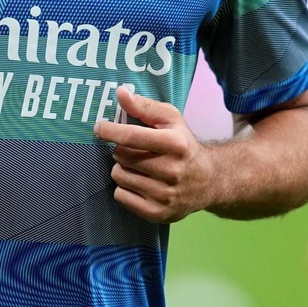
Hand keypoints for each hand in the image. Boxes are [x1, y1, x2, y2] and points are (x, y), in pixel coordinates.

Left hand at [94, 86, 215, 222]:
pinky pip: (121, 197)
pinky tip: (140, 183)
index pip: (131, 137)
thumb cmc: (183, 145)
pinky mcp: (158, 213)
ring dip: (123, 169)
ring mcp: (164, 195)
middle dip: (122, 150)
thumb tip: (120, 93)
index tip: (99, 127)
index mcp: (175, 144)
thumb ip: (144, 106)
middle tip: (134, 150)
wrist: (208, 181)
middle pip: (121, 157)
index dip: (110, 131)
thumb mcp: (171, 120)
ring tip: (139, 167)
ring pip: (119, 177)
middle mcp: (171, 171)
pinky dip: (125, 188)